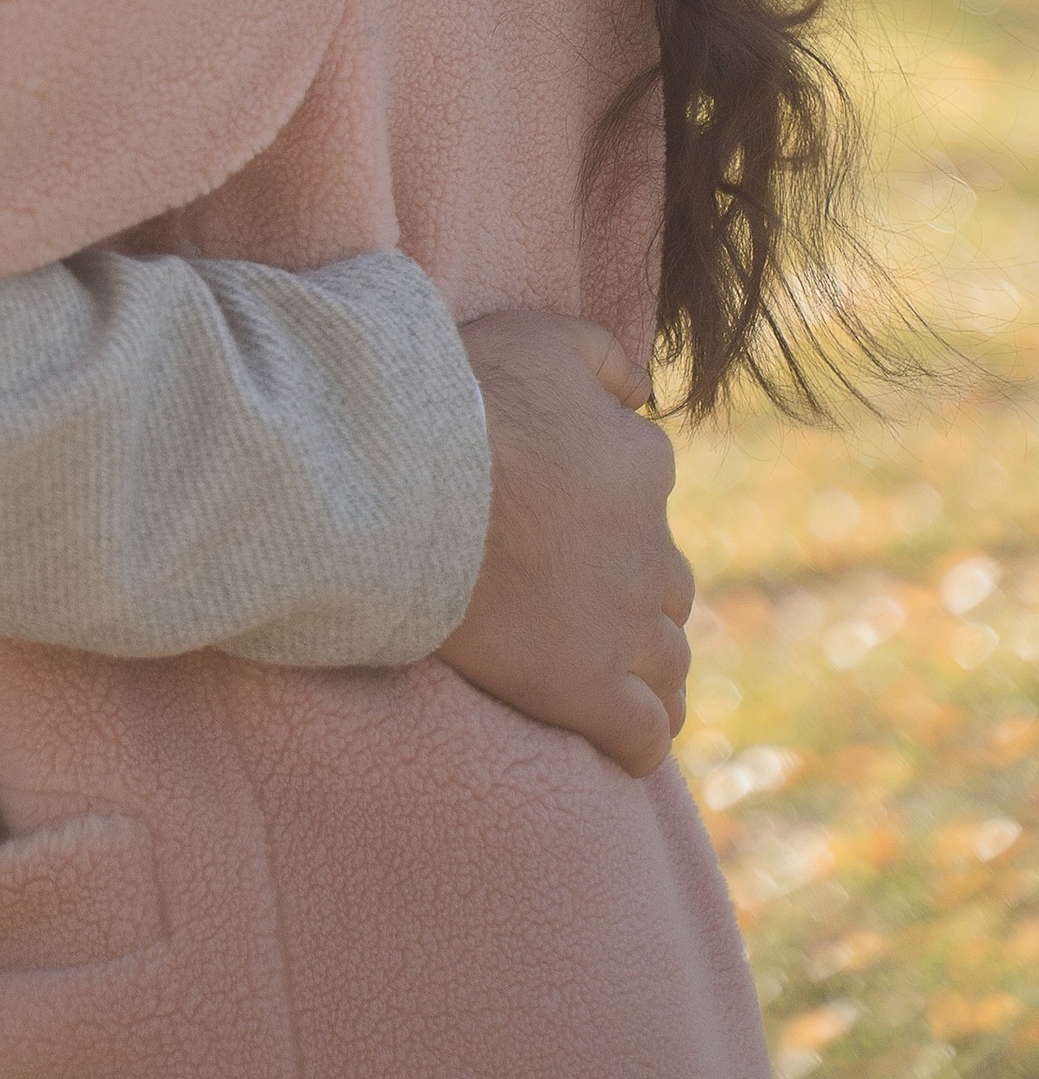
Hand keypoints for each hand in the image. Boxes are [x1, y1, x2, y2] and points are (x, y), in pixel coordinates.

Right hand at [439, 310, 692, 777]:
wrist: (410, 481)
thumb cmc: (464, 398)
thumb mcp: (542, 337)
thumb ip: (604, 357)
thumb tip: (642, 388)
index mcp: (642, 466)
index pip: (649, 497)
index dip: (611, 513)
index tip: (567, 522)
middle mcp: (651, 549)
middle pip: (663, 585)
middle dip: (634, 595)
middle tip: (579, 603)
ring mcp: (624, 625)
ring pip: (667, 662)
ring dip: (649, 670)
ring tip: (618, 681)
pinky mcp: (589, 689)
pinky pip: (643, 732)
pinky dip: (640, 739)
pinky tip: (622, 741)